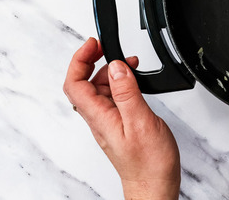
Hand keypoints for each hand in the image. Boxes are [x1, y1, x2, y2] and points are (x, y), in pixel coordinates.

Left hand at [63, 38, 179, 199]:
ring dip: (111, 71)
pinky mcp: (120, 124)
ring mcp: (108, 122)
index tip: (93, 44)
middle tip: (107, 46)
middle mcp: (99, 119)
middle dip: (94, 60)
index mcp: (99, 117)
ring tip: (129, 62)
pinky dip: (121, 84)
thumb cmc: (149, 163)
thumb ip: (127, 92)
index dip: (79, 59)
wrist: (154, 185)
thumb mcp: (140, 122)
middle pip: (84, 83)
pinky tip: (134, 81)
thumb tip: (116, 66)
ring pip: (100, 89)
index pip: (74, 83)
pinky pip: (113, 98)